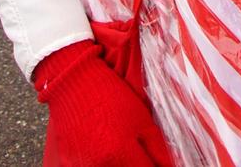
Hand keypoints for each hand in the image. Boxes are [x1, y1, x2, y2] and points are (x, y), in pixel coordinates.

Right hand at [34, 41, 172, 166]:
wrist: (73, 82)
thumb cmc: (108, 94)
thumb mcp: (140, 117)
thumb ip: (157, 148)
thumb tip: (171, 164)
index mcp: (120, 154)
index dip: (156, 166)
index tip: (158, 161)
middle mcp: (100, 165)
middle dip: (138, 164)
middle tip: (138, 150)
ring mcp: (82, 166)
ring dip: (120, 163)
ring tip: (117, 143)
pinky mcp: (69, 163)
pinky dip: (100, 162)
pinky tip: (102, 146)